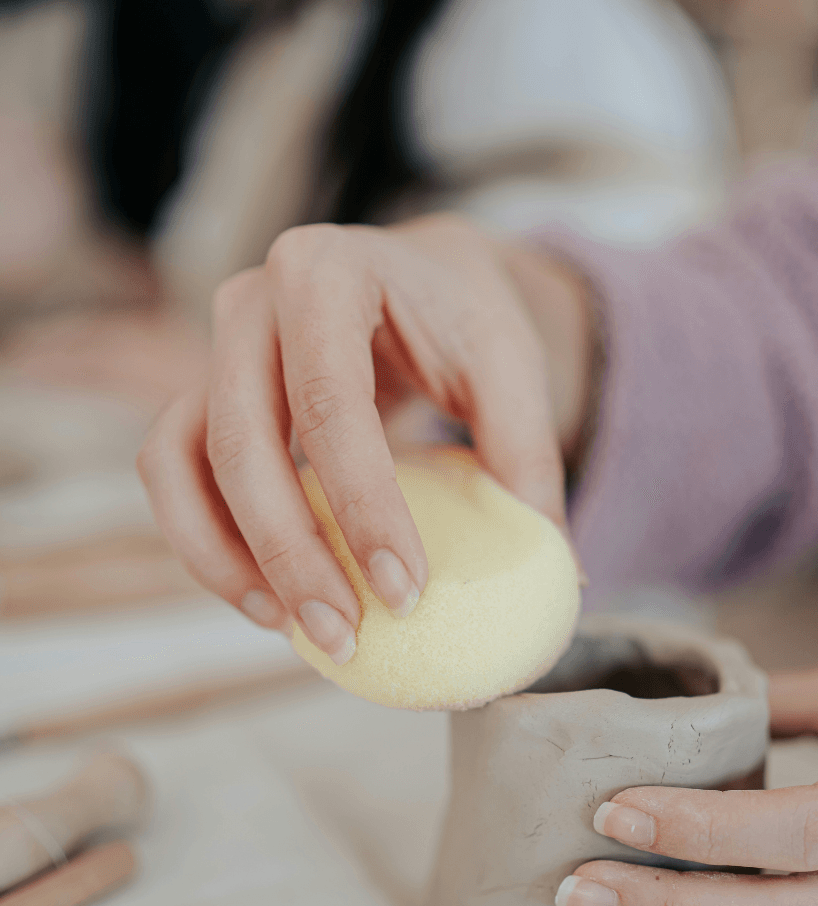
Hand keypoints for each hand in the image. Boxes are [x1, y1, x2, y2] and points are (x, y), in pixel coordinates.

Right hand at [138, 217, 591, 662]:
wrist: (419, 277)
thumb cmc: (463, 317)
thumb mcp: (510, 365)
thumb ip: (527, 455)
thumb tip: (554, 568)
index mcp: (328, 271)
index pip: (331, 401)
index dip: (361, 506)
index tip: (405, 592)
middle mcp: (252, 303)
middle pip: (241, 439)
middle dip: (290, 550)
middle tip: (346, 634)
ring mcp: (213, 350)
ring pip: (182, 461)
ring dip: (229, 558)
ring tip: (300, 630)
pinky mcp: (202, 399)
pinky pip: (174, 476)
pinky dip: (206, 545)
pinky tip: (269, 606)